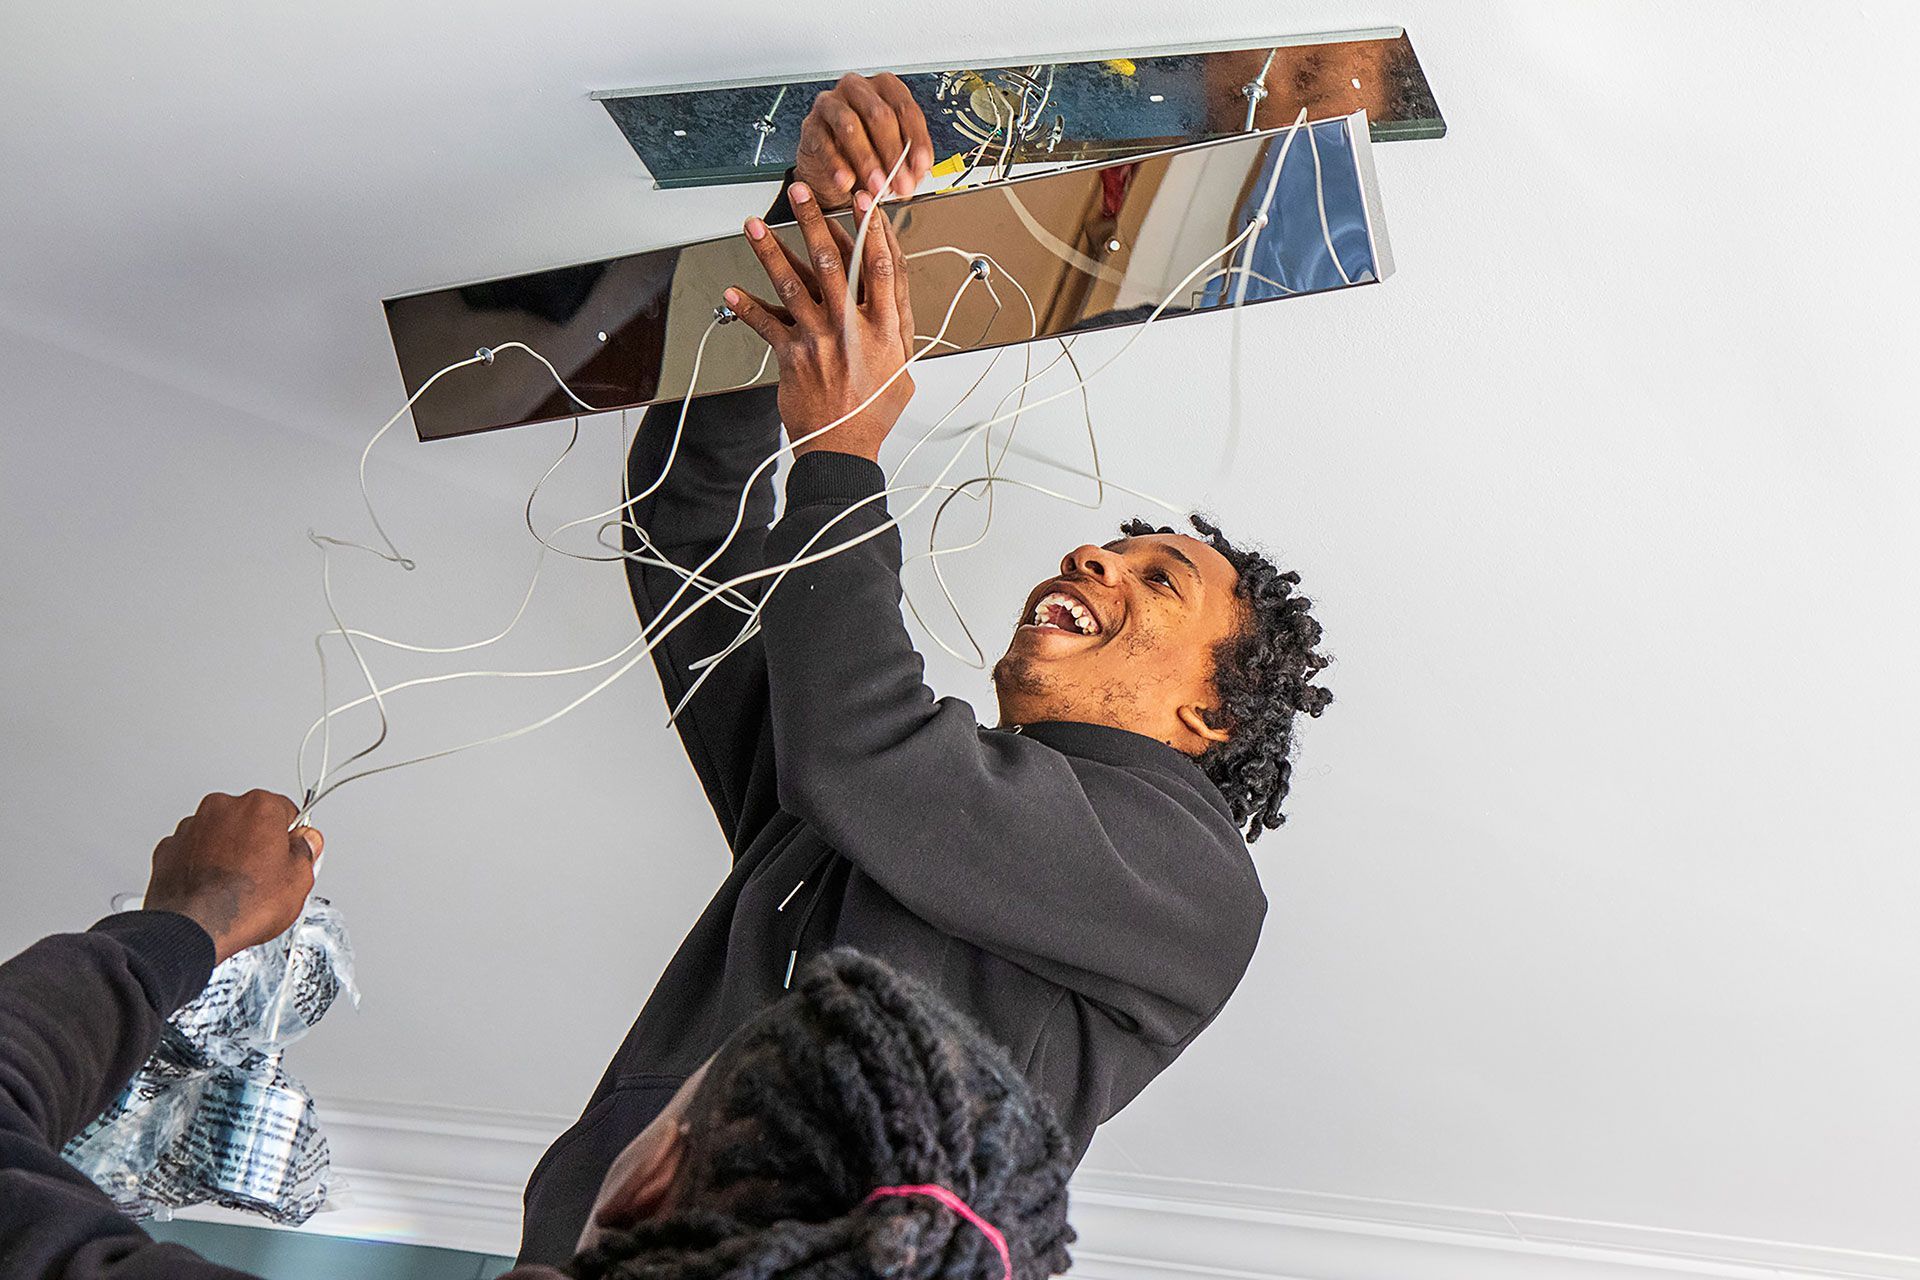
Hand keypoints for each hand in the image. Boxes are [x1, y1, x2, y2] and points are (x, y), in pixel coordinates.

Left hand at [143, 791, 321, 963]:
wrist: (193, 929)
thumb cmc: (242, 905)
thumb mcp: (299, 880)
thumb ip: (306, 851)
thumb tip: (306, 843)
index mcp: (260, 807)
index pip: (287, 811)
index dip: (292, 837)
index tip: (292, 855)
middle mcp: (222, 808)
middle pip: (250, 819)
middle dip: (258, 842)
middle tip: (266, 875)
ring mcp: (192, 827)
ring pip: (219, 833)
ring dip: (228, 851)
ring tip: (236, 887)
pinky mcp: (169, 848)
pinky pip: (192, 849)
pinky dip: (201, 863)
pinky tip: (212, 888)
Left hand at [727, 183, 915, 461]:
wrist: (842, 450)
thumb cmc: (872, 414)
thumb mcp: (902, 370)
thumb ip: (897, 331)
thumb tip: (894, 298)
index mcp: (884, 329)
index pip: (880, 268)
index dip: (872, 229)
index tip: (864, 200)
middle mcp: (851, 330)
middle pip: (833, 264)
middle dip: (814, 222)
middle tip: (801, 193)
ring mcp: (819, 341)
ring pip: (793, 285)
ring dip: (770, 252)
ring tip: (754, 225)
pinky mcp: (792, 358)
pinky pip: (766, 326)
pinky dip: (747, 309)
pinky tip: (732, 291)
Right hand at [795, 72, 934, 208]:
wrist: (831, 169)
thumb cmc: (866, 152)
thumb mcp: (892, 155)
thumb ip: (906, 162)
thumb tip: (915, 174)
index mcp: (885, 89)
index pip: (905, 109)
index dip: (917, 140)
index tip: (921, 166)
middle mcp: (858, 90)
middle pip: (879, 115)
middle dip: (893, 154)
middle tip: (900, 183)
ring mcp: (831, 104)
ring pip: (850, 125)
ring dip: (867, 160)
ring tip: (876, 186)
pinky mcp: (811, 125)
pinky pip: (823, 144)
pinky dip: (836, 166)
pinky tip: (847, 181)